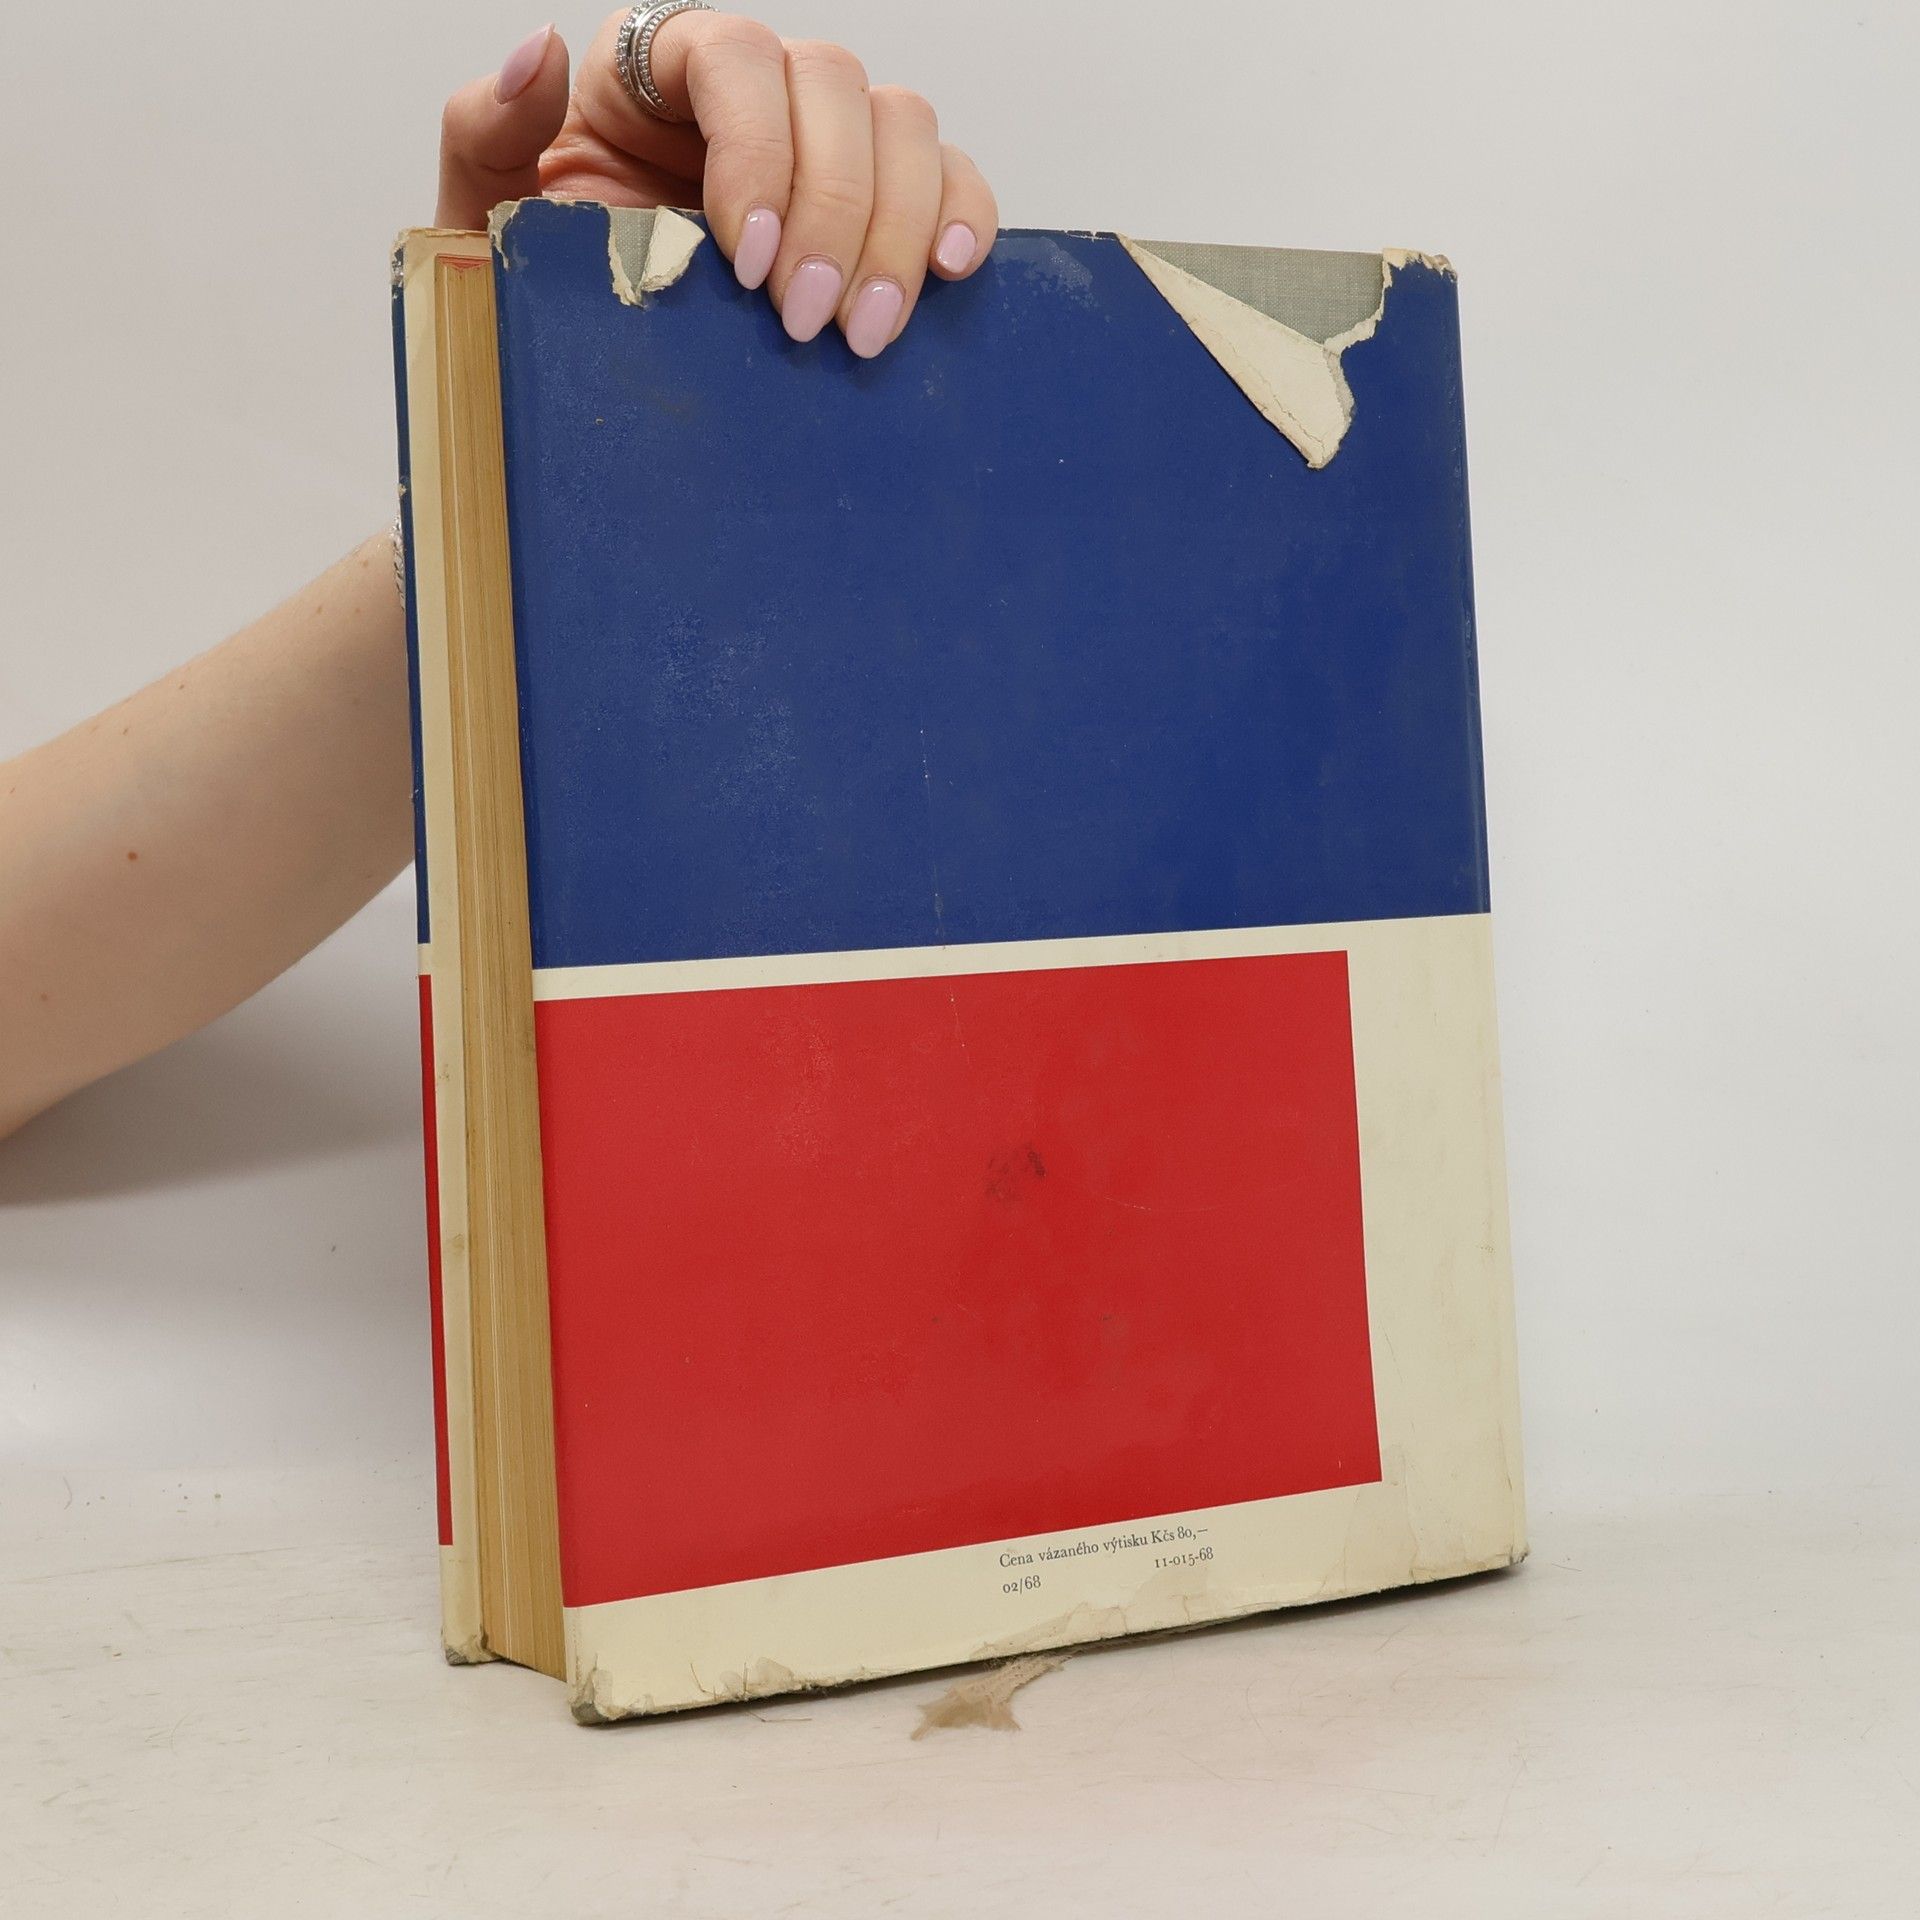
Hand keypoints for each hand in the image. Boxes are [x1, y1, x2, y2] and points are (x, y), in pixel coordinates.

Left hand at [437, 11, 998, 358]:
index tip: (747, 260)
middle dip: (834, 210)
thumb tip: (540, 50)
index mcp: (661, 69)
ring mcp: (830, 142)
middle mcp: (759, 90)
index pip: (737, 57)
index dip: (758, 148)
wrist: (592, 360)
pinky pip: (950, 178)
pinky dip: (963, 215)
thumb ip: (489, 127)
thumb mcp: (487, 210)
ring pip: (904, 127)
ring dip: (897, 230)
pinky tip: (949, 274)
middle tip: (806, 322)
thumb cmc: (543, 283)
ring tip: (866, 333)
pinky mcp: (883, 203)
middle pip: (836, 87)